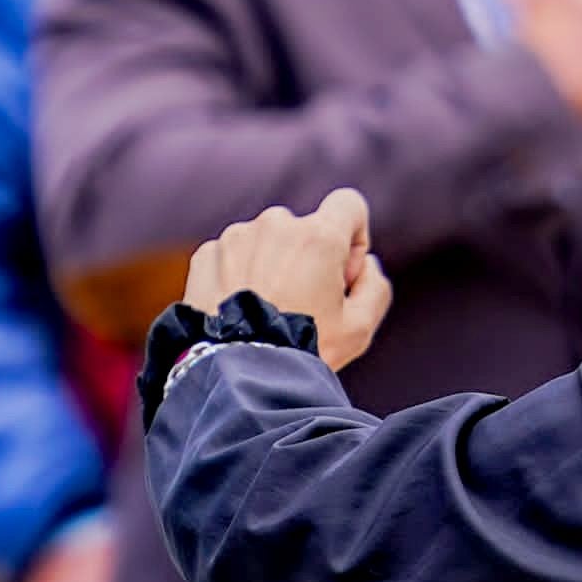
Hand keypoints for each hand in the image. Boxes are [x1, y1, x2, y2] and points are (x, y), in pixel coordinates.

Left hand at [182, 185, 392, 371]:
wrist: (238, 376)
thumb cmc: (303, 353)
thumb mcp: (359, 329)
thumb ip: (374, 286)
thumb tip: (365, 263)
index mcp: (319, 236)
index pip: (349, 205)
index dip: (352, 238)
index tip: (341, 273)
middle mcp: (276, 224)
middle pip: (303, 229)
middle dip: (306, 259)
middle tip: (300, 307)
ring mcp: (237, 236)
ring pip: (265, 242)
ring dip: (270, 266)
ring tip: (264, 314)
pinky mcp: (207, 255)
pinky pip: (232, 256)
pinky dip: (237, 277)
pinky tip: (238, 313)